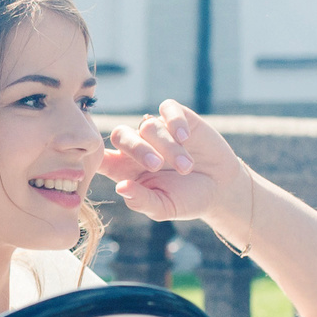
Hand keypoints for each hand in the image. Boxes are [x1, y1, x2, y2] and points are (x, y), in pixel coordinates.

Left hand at [100, 101, 246, 225]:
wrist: (221, 187)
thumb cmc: (187, 199)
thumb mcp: (165, 207)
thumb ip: (142, 201)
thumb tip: (120, 188)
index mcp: (124, 169)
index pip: (100, 157)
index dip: (95, 155)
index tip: (106, 163)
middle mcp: (137, 146)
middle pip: (120, 135)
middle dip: (138, 149)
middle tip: (157, 166)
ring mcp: (157, 130)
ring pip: (148, 126)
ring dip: (168, 147)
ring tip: (186, 167)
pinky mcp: (177, 117)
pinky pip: (167, 108)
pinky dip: (175, 121)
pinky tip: (185, 137)